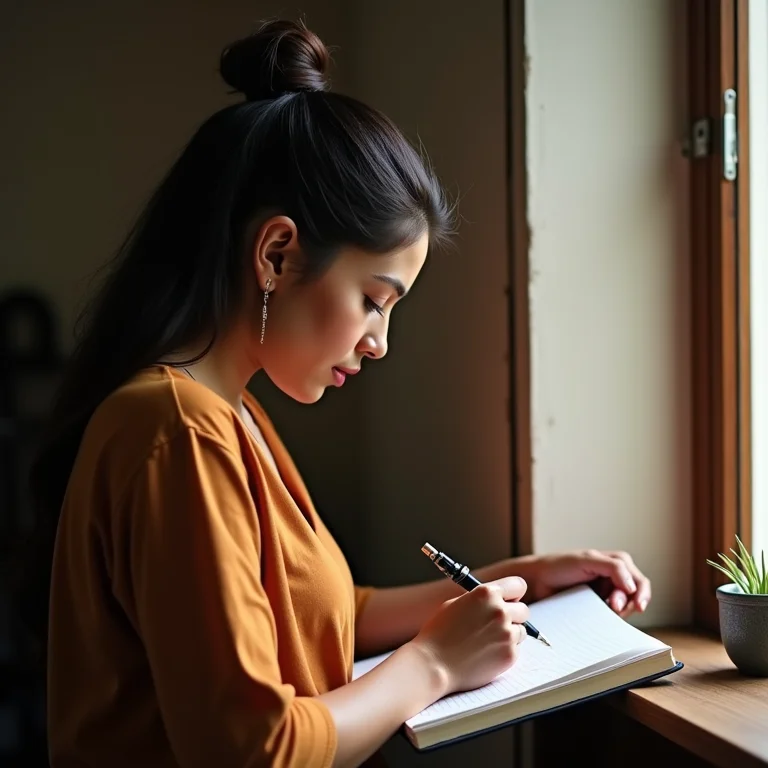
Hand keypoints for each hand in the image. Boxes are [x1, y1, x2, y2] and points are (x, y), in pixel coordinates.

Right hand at [410, 577, 528, 693]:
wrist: (433, 664)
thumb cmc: (439, 633)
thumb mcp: (456, 604)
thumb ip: (480, 600)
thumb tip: (499, 599)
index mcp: (486, 594)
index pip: (518, 585)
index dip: (513, 594)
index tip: (509, 600)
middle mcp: (500, 611)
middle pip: (524, 610)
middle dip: (513, 616)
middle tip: (497, 624)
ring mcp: (507, 634)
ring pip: (521, 631)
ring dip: (509, 635)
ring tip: (486, 642)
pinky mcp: (510, 655)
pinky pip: (515, 649)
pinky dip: (504, 651)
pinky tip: (485, 654)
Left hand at [522, 550, 651, 617]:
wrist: (536, 582)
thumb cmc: (558, 566)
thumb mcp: (586, 560)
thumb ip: (612, 567)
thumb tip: (633, 586)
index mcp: (614, 563)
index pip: (638, 580)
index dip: (639, 593)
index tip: (636, 606)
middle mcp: (613, 578)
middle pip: (636, 596)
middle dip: (628, 603)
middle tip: (613, 607)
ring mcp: (605, 593)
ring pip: (625, 608)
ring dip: (619, 611)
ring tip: (603, 607)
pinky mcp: (596, 607)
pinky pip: (611, 617)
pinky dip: (610, 618)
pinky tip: (600, 615)